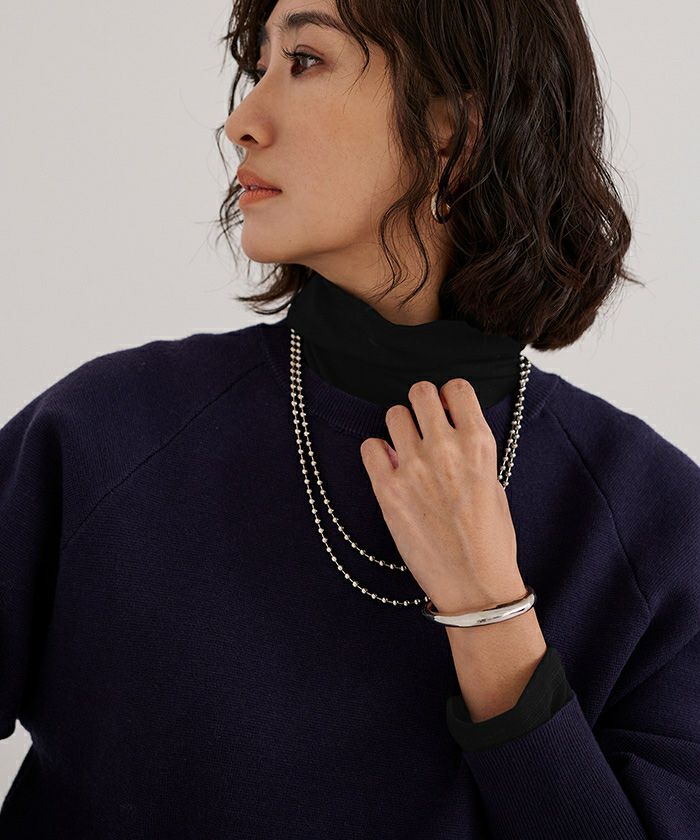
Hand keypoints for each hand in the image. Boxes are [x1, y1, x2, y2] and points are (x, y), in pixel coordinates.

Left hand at [359, 378, 525, 612]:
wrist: (473, 583)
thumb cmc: (490, 538)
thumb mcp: (493, 482)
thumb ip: (470, 448)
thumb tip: (448, 425)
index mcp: (478, 443)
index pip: (456, 387)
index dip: (449, 397)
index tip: (447, 410)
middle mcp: (445, 447)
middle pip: (420, 391)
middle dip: (422, 404)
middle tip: (424, 424)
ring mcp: (413, 467)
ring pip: (393, 414)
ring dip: (400, 427)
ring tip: (407, 450)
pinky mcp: (388, 489)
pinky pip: (369, 446)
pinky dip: (378, 453)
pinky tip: (390, 468)